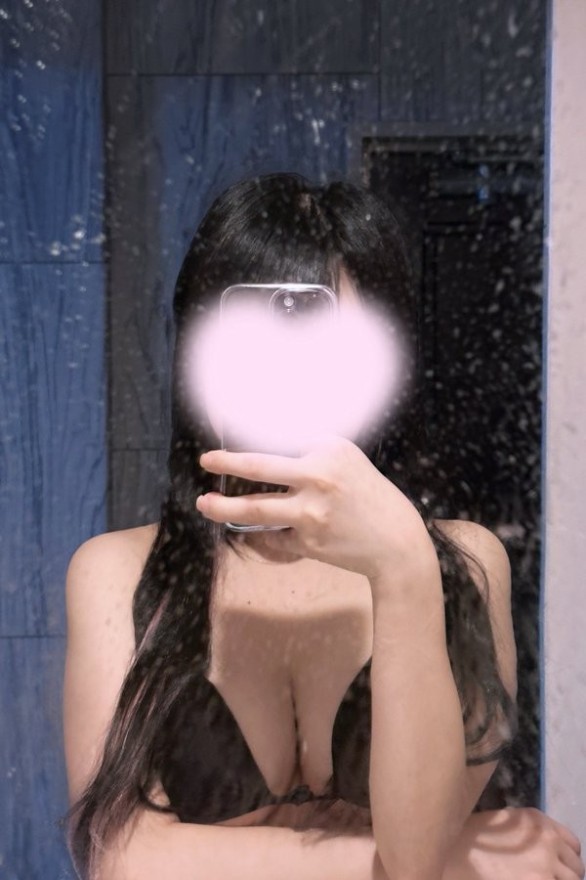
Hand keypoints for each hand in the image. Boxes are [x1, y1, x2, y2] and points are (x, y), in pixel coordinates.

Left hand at [197, 434, 429, 580]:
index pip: (279, 435)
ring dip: (223, 508)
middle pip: (258, 467)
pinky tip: (253, 533)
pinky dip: (261, 536)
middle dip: (226, 463)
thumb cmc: (373, 498)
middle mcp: (318, 476)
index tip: (228, 424)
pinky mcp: (307, 542)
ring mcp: (310, 512)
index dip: (250, 433)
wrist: (396, 543)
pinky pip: (272, 537)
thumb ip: (312, 452)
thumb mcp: (348, 461)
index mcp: (330, 449)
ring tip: (204, 504)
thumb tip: (268, 443)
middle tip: (206, 460)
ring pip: (255, 509)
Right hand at [446, 807, 583, 879]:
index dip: (565, 860)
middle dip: (564, 877)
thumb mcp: (504, 822)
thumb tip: (542, 848)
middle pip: (576, 869)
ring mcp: (545, 867)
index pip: (573, 845)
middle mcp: (547, 841)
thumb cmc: (473, 838)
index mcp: (539, 821)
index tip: (556, 868)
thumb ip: (528, 833)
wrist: (454, 854)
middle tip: (545, 879)